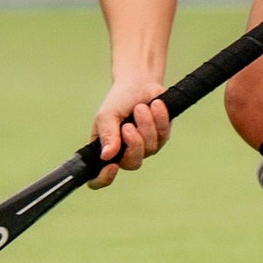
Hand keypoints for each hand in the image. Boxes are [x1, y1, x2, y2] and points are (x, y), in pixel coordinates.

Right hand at [89, 74, 170, 188]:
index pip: (99, 178)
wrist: (138, 83)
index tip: (111, 166)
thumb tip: (106, 157)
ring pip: (150, 147)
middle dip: (133, 143)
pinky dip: (158, 118)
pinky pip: (163, 134)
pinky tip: (154, 105)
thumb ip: (107, 135)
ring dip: (145, 124)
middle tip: (128, 125)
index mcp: (107, 152)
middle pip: (132, 163)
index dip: (103, 179)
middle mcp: (126, 154)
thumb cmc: (118, 101)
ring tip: (140, 107)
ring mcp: (146, 148)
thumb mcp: (107, 115)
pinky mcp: (162, 137)